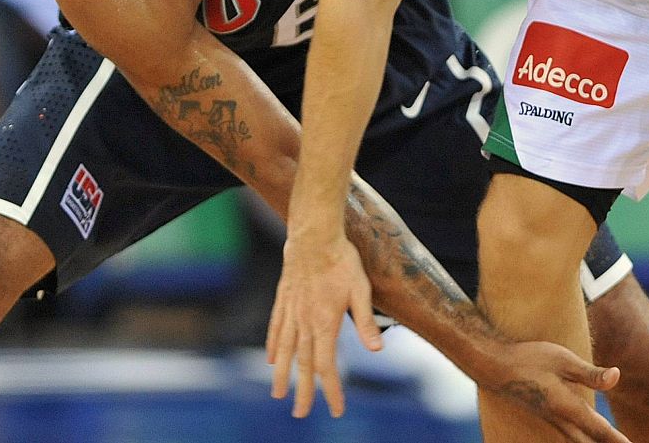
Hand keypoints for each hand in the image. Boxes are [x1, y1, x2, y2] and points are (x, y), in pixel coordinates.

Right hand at [266, 232, 381, 417]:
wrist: (313, 234)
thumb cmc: (342, 260)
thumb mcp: (361, 289)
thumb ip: (366, 321)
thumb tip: (377, 350)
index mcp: (325, 323)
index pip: (326, 365)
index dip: (331, 389)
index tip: (335, 409)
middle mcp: (304, 321)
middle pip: (302, 364)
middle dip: (303, 391)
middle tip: (300, 414)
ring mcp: (291, 310)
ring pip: (284, 350)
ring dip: (282, 374)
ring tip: (278, 394)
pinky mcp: (284, 298)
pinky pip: (276, 327)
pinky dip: (273, 346)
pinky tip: (271, 358)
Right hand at [474, 339, 630, 442]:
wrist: (495, 366)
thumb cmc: (529, 358)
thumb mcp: (562, 359)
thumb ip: (590, 373)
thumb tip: (617, 377)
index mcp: (567, 407)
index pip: (600, 430)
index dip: (617, 441)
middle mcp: (560, 419)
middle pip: (590, 441)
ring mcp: (552, 419)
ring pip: (579, 440)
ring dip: (595, 442)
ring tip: (609, 441)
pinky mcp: (547, 414)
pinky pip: (570, 434)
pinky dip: (583, 438)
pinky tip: (585, 435)